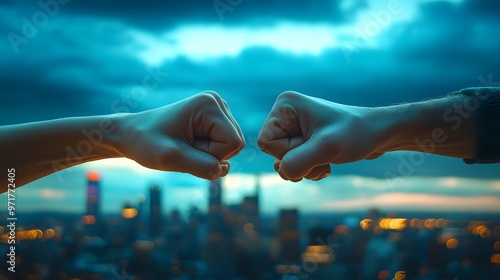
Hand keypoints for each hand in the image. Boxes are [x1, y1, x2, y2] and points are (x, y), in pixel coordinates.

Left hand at [121, 91, 244, 179]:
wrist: (133, 136)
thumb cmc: (147, 143)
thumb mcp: (171, 158)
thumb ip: (200, 166)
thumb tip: (222, 171)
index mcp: (209, 104)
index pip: (233, 142)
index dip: (212, 154)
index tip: (186, 147)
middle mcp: (217, 103)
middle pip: (235, 145)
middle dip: (211, 155)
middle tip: (184, 148)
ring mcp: (217, 111)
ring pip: (231, 148)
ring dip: (208, 155)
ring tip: (185, 146)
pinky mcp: (215, 121)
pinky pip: (224, 148)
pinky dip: (207, 154)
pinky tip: (190, 146)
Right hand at [258, 91, 382, 180]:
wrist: (380, 134)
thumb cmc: (356, 134)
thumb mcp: (326, 148)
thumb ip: (298, 162)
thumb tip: (282, 171)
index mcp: (285, 106)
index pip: (266, 142)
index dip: (288, 152)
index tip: (312, 145)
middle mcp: (286, 114)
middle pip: (274, 154)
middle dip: (299, 162)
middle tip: (323, 154)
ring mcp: (295, 128)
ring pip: (284, 162)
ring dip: (306, 168)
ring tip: (327, 159)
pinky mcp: (304, 140)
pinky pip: (294, 164)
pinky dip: (310, 169)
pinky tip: (328, 162)